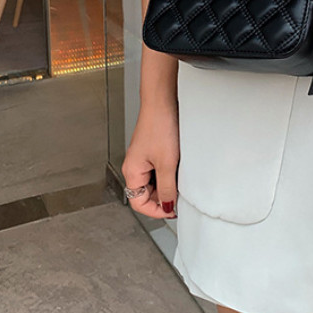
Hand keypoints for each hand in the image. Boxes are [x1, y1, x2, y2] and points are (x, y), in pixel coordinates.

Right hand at [121, 100, 179, 218]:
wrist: (162, 101)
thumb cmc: (160, 126)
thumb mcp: (167, 164)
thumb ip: (167, 189)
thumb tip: (168, 207)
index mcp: (131, 172)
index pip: (139, 203)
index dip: (156, 211)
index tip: (173, 210)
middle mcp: (134, 166)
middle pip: (146, 194)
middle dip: (163, 198)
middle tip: (180, 195)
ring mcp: (143, 158)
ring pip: (154, 182)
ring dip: (167, 184)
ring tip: (180, 178)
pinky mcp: (153, 149)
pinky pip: (159, 169)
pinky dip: (169, 172)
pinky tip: (179, 166)